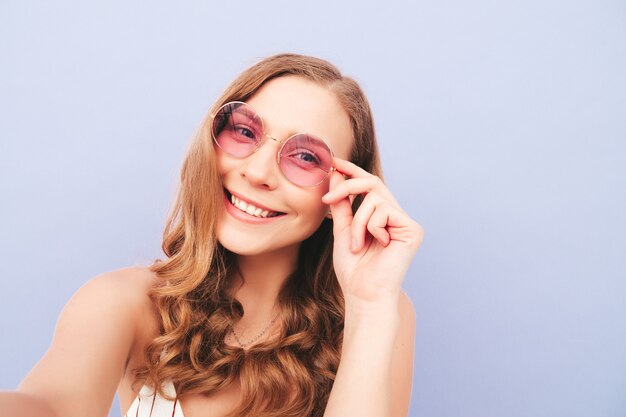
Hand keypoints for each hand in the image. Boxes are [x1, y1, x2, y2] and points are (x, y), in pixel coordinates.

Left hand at [322, 157, 424, 304]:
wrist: (363, 293)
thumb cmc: (353, 268)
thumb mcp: (342, 229)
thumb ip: (342, 203)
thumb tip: (337, 175)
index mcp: (380, 216)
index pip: (368, 185)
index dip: (351, 170)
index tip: (333, 161)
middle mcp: (395, 216)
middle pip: (372, 182)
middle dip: (347, 187)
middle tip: (326, 199)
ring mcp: (405, 222)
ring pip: (374, 198)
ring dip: (357, 222)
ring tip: (356, 244)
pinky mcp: (412, 229)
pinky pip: (384, 211)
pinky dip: (371, 227)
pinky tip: (377, 245)